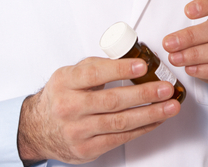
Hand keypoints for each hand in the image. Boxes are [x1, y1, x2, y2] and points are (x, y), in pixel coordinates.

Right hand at [17, 57, 180, 163]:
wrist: (37, 128)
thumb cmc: (61, 97)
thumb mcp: (71, 75)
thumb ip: (98, 66)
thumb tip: (133, 58)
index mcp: (65, 83)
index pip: (93, 73)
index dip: (120, 69)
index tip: (143, 66)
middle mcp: (69, 107)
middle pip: (112, 101)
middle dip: (144, 94)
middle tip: (166, 88)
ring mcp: (77, 131)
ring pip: (119, 122)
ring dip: (149, 113)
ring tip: (170, 106)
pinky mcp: (86, 149)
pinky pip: (119, 139)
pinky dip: (141, 128)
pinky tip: (156, 120)